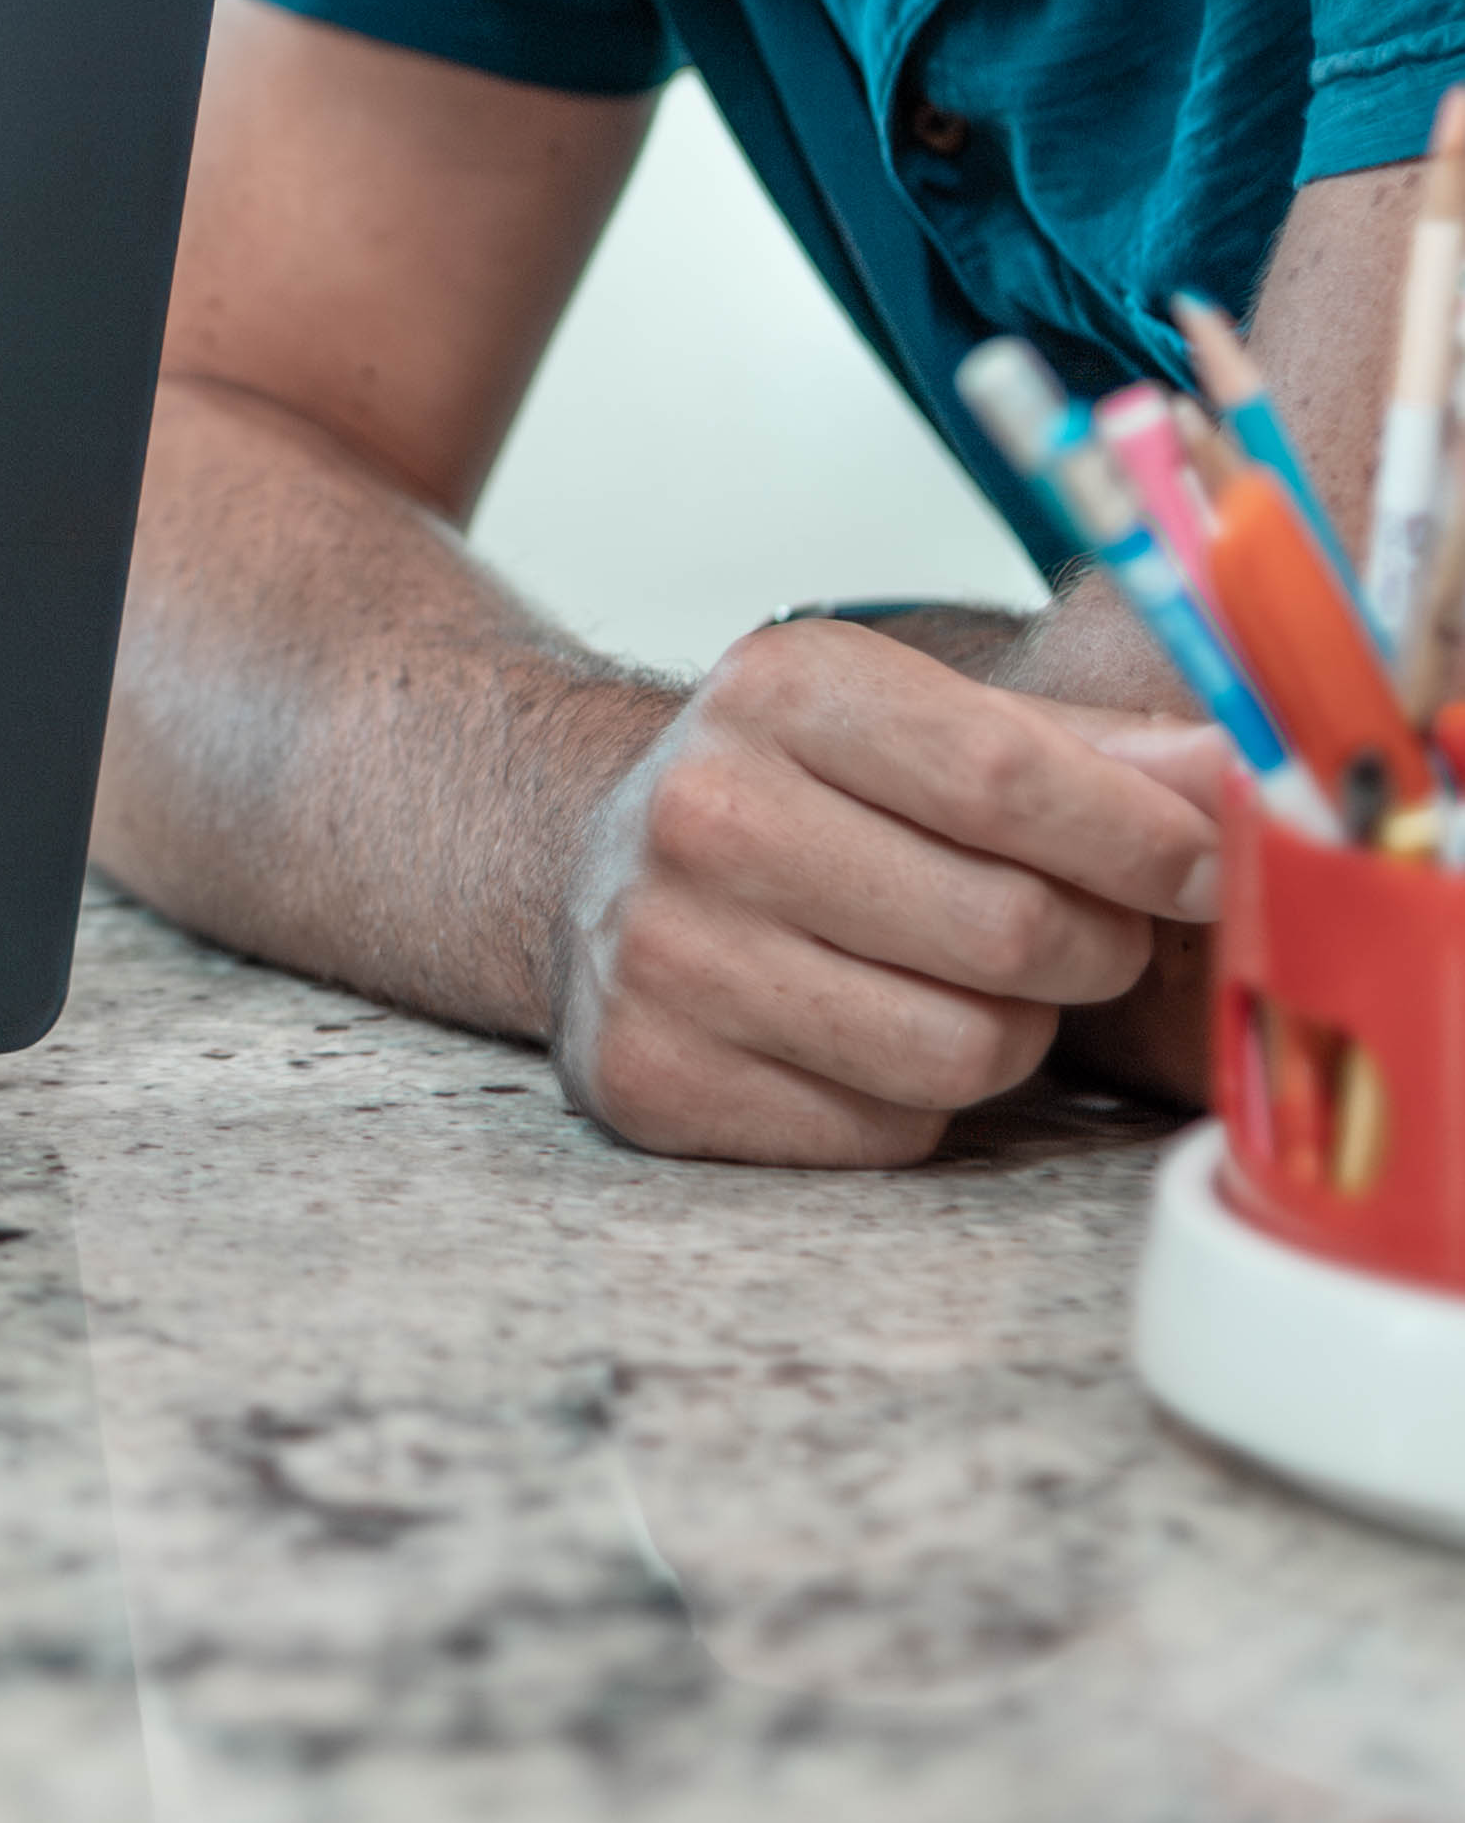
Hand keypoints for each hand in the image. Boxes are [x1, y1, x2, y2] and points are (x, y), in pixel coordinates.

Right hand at [551, 621, 1225, 1164]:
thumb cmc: (801, 794)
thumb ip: (1080, 748)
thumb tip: (1227, 776)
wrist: (595, 874)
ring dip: (1008, 1034)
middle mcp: (703, 814)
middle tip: (1073, 936)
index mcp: (776, 692)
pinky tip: (863, 1036)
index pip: (1008, 777)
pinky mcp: (653, 1075)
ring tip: (961, 987)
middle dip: (1091, 948)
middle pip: (1009, 929)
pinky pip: (885, 1130)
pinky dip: (911, 1100)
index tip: (1209, 871)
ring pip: (964, 1050)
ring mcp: (666, 952)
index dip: (1146, 840)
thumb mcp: (915, 720)